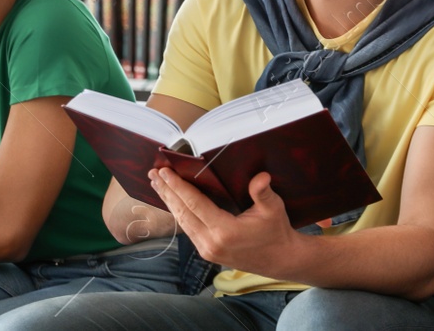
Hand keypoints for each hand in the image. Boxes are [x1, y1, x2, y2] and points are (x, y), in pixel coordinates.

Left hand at [151, 169, 298, 276]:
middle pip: (182, 213)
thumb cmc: (276, 232)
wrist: (280, 260)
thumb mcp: (273, 209)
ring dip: (169, 202)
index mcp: (224, 231)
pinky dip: (179, 213)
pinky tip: (173, 202)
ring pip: (182, 222)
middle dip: (166, 191)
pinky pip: (188, 230)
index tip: (165, 172)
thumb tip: (261, 176)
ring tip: (157, 185)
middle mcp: (211, 242)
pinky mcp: (207, 252)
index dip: (178, 186)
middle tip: (153, 174)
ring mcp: (207, 250)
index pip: (194, 204)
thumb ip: (263, 192)